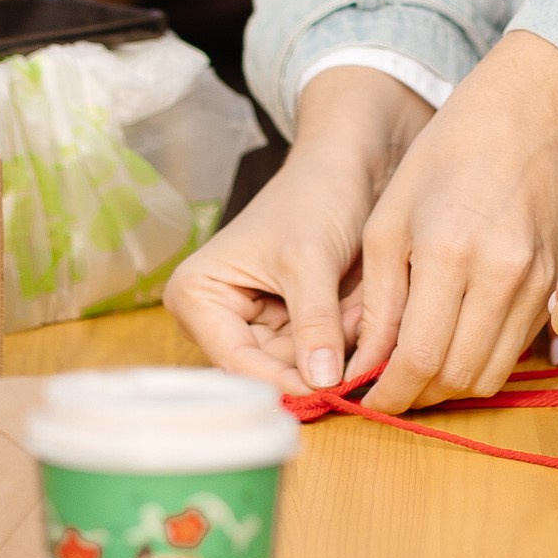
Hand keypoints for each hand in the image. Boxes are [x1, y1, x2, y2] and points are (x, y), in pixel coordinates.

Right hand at [166, 65, 430, 390]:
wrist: (348, 166)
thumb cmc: (314, 197)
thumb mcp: (310, 260)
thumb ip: (314, 323)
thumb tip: (322, 383)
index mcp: (197, 296)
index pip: (236, 362)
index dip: (282, 380)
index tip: (329, 391)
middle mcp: (218, 317)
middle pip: (267, 369)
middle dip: (317, 355)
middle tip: (356, 324)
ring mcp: (255, 322)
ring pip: (299, 364)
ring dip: (335, 345)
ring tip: (359, 303)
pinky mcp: (289, 323)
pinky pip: (318, 351)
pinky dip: (344, 336)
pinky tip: (360, 306)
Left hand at [356, 33, 557, 413]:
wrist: (525, 118)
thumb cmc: (444, 158)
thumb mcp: (387, 220)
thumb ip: (377, 301)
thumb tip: (363, 366)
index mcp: (448, 253)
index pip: (419, 357)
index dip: (390, 395)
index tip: (366, 403)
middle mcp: (501, 274)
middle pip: (459, 377)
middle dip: (417, 397)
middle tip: (388, 391)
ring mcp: (537, 283)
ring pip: (492, 375)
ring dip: (452, 387)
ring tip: (419, 372)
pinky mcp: (556, 285)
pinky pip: (518, 351)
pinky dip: (483, 362)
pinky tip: (455, 345)